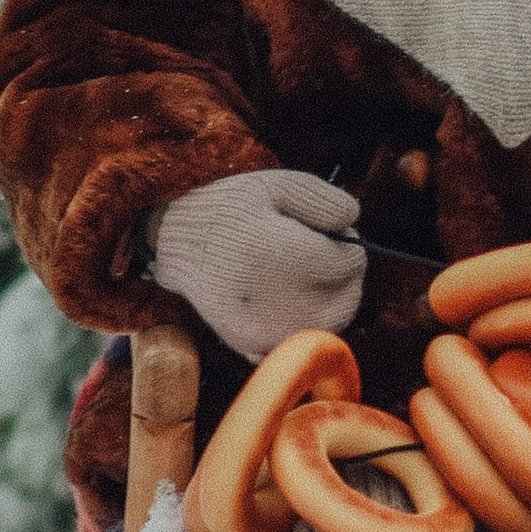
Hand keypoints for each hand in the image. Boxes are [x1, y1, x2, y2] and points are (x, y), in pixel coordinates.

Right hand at [150, 168, 365, 358]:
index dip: (347, 244)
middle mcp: (280, 300)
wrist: (175, 243)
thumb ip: (324, 200)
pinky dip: (304, 325)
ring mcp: (266, 330)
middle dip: (344, 276)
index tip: (327, 233)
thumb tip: (354, 221)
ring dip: (330, 301)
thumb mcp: (277, 185)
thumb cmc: (229, 209)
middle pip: (348, 298)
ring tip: (306, 276)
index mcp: (288, 256)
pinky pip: (299, 343)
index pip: (351, 262)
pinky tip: (288, 301)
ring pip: (329, 325)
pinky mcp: (251, 346)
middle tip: (321, 255)